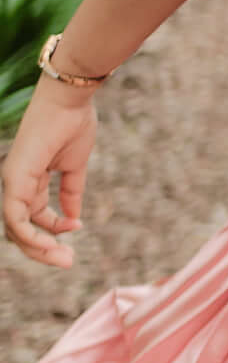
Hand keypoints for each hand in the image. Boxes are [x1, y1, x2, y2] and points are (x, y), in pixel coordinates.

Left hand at [3, 81, 97, 268]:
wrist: (71, 101)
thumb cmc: (74, 124)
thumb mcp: (74, 166)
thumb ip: (71, 191)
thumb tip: (74, 217)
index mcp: (29, 179)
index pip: (33, 217)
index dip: (55, 229)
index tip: (79, 227)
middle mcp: (16, 183)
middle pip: (21, 229)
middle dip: (45, 248)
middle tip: (69, 261)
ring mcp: (13, 182)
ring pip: (16, 230)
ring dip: (40, 248)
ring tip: (65, 257)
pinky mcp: (15, 180)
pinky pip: (16, 218)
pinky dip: (33, 235)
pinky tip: (55, 239)